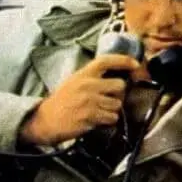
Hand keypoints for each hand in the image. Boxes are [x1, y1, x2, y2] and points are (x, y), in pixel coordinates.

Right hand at [19, 54, 139, 145]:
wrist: (46, 120)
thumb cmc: (60, 103)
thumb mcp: (73, 82)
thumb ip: (91, 79)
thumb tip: (115, 81)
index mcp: (83, 74)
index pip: (106, 60)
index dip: (124, 60)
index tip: (135, 64)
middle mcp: (88, 85)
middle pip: (119, 85)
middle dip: (118, 94)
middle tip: (110, 99)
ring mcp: (90, 100)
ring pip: (117, 104)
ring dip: (112, 109)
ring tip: (99, 111)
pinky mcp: (91, 116)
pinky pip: (111, 118)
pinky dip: (108, 120)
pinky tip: (97, 120)